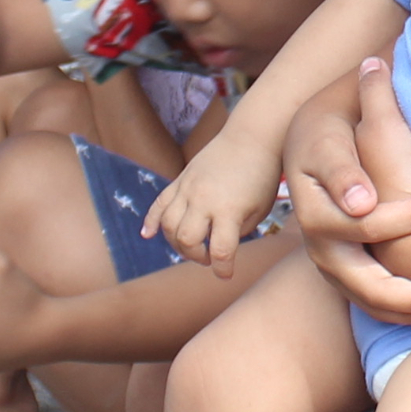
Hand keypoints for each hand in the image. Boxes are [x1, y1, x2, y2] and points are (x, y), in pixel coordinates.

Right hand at [145, 134, 281, 273]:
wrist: (252, 137)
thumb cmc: (262, 175)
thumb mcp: (259, 210)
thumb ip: (237, 231)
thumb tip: (216, 246)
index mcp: (229, 210)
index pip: (221, 252)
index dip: (223, 270)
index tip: (226, 274)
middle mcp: (204, 200)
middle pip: (187, 240)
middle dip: (196, 256)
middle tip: (209, 256)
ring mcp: (188, 188)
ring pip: (168, 225)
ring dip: (176, 243)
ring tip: (192, 246)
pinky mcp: (181, 179)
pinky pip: (159, 203)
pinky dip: (151, 221)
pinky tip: (148, 234)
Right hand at [287, 59, 410, 328]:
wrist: (308, 154)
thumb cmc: (337, 132)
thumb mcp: (354, 107)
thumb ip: (369, 96)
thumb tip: (377, 66)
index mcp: (316, 197)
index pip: (356, 213)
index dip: (396, 216)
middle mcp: (318, 238)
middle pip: (361, 274)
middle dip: (409, 289)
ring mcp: (330, 263)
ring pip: (372, 298)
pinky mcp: (346, 278)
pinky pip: (379, 307)